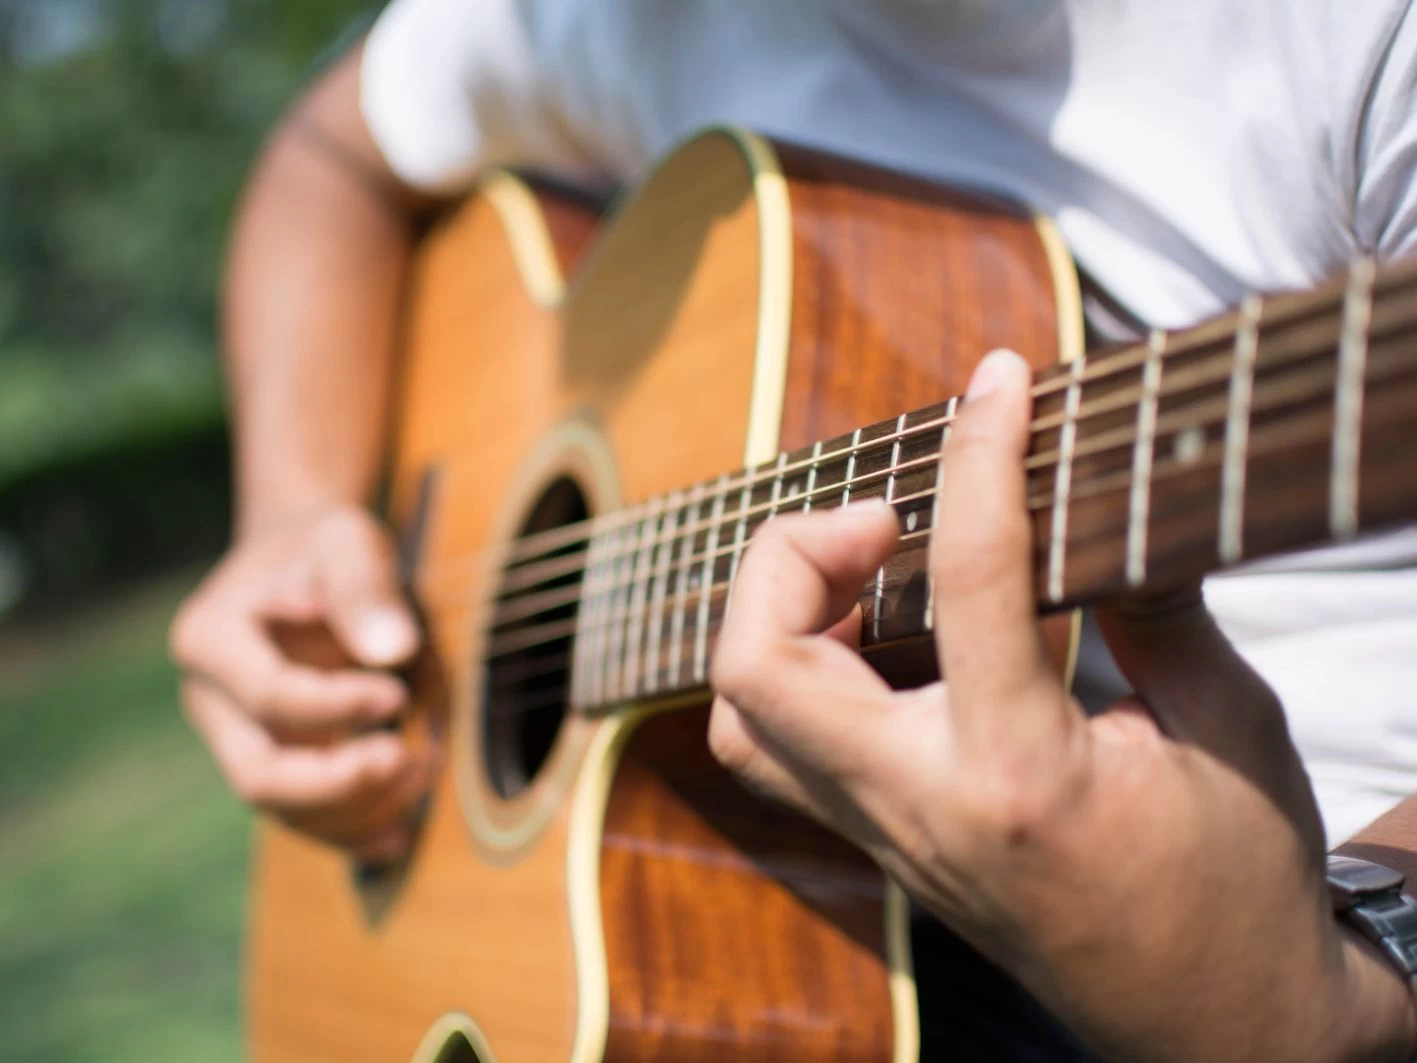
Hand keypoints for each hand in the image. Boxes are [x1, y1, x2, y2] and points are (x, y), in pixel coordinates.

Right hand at [171, 506, 434, 861]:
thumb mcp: (349, 543)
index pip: (268, 695)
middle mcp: (211, 702)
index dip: (336, 706)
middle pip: (259, 774)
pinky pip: (306, 818)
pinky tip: (401, 835)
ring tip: (424, 776)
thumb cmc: (329, 550)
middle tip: (408, 763)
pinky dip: (353, 832)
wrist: (311, 566)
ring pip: (285, 809)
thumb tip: (393, 651)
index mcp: (209, 638)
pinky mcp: (275, 766)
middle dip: (337, 783)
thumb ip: (366, 589)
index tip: (399, 695)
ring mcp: (238, 742)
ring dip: (357, 810)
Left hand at [708, 350, 1416, 1061]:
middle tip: (882, 519)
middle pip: (758, 665)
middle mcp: (922, 808)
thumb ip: (1160, 607)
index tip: (1000, 383)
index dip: (979, 454)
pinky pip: (779, 752)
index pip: (968, 577)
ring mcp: (886, 838)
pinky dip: (792, 670)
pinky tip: (870, 636)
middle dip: (791, 553)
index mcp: (1022, 774)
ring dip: (774, 615)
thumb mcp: (1231, 727)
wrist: (1215, 1025)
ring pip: (742, 718)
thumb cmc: (1235, 885)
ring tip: (865, 573)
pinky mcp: (881, 849)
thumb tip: (1110, 498)